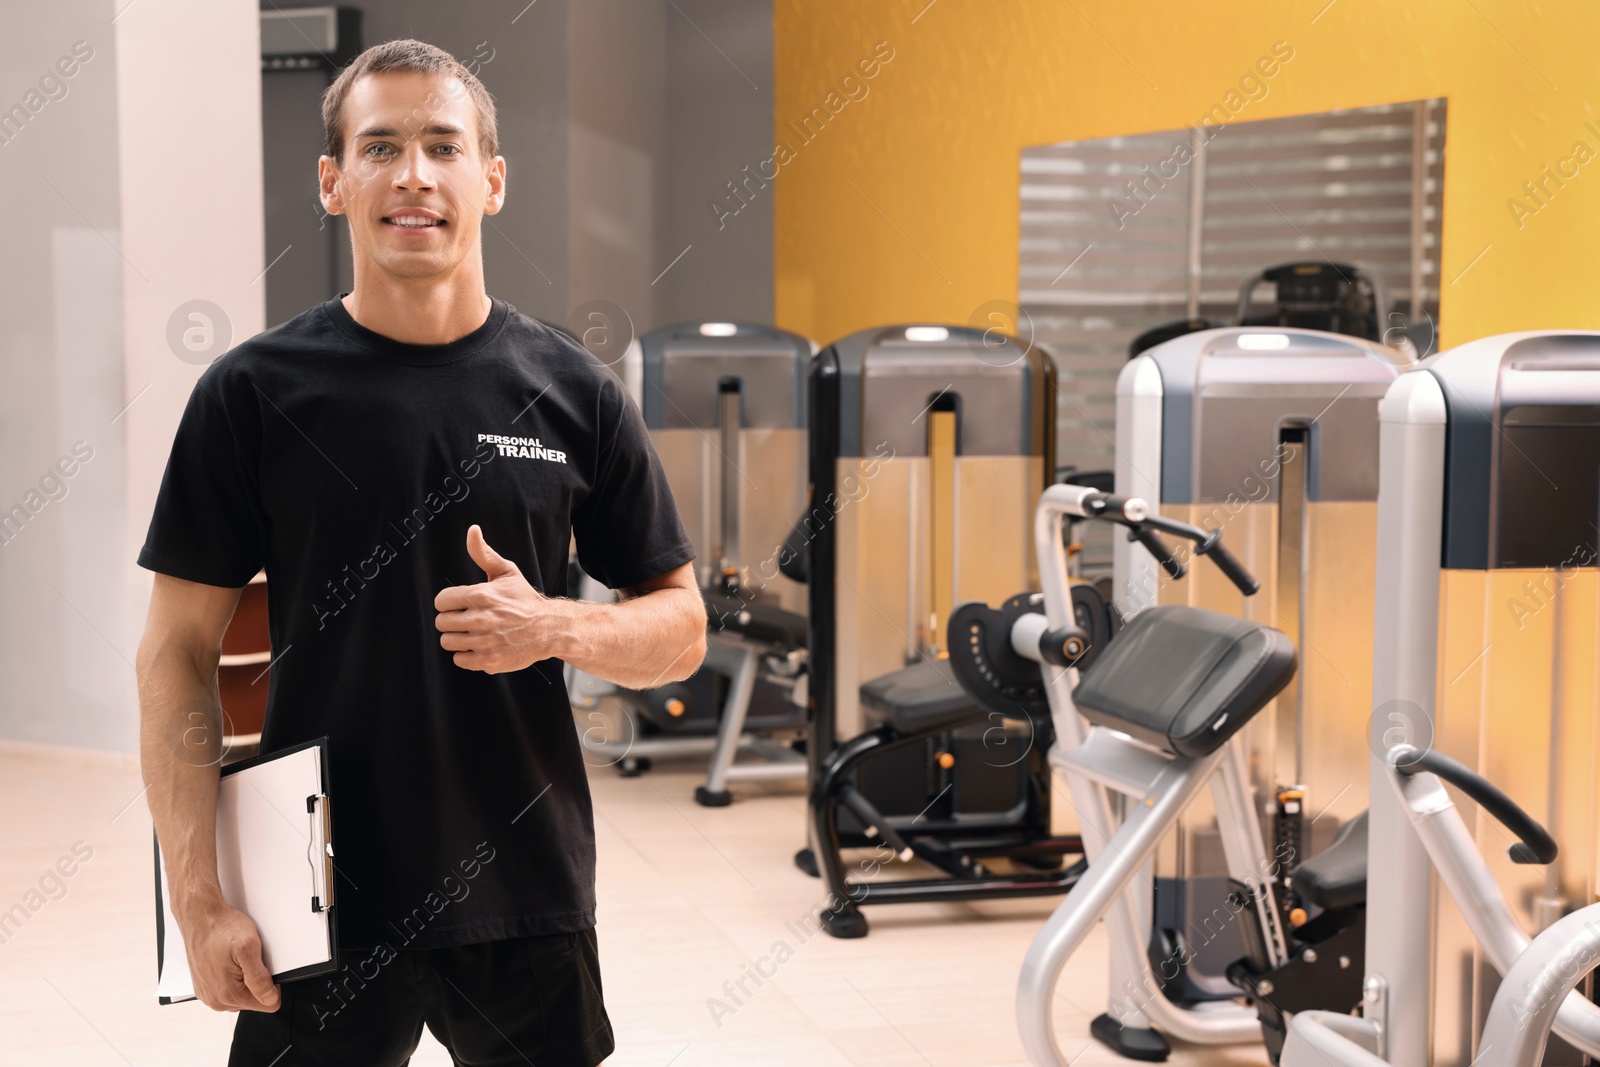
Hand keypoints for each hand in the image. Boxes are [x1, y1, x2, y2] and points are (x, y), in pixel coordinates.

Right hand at [182, 899, 279, 1012]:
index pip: (267, 1004)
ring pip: (241, 995)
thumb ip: (260, 978)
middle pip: (253, 1000)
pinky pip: (228, 989)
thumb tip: (271, 999)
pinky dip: (232, 977)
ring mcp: (208, 994)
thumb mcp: (249, 948)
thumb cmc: (221, 929)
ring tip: (237, 959)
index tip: (265, 968)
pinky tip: (228, 962)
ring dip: (244, 979)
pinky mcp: (204, 987)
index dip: (273, 985)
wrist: (200, 918)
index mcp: (228, 994)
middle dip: (257, 981)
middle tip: (249, 959)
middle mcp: (216, 1000)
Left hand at [434, 525, 565, 672]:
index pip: (441, 601)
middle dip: (452, 620)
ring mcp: (484, 642)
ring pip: (447, 642)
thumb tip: (472, 529)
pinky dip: (466, 655)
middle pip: (441, 623)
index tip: (461, 605)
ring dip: (458, 638)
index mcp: (480, 595)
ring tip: (473, 633)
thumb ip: (484, 553)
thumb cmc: (524, 599)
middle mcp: (480, 619)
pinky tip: (479, 646)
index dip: (449, 603)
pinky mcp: (488, 661)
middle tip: (468, 619)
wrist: (549, 628)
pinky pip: (459, 660)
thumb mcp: (506, 572)